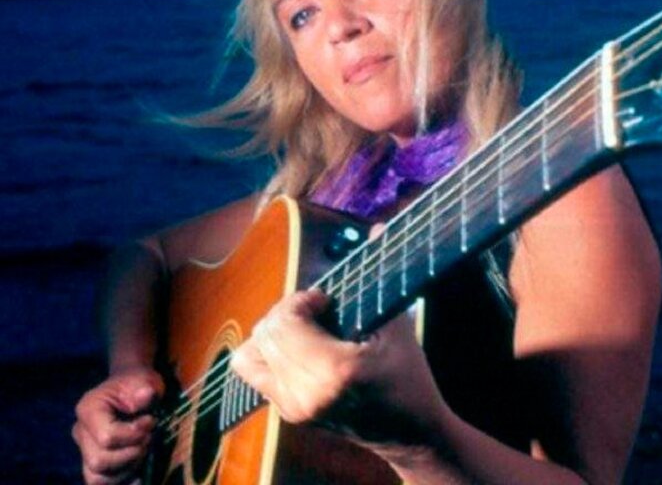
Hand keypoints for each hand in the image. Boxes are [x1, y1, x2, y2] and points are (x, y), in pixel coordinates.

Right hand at [72, 366, 162, 484]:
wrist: (133, 390)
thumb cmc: (138, 385)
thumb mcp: (145, 380)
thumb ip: (144, 388)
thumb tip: (146, 395)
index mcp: (88, 410)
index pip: (107, 437)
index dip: (133, 435)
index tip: (151, 421)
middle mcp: (81, 433)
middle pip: (99, 462)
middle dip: (131, 454)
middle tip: (149, 438)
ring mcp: (86, 451)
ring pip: (98, 478)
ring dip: (127, 470)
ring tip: (143, 451)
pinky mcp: (96, 463)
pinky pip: (102, 484)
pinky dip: (123, 482)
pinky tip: (139, 475)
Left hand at [230, 289, 449, 448]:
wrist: (411, 434)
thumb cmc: (409, 377)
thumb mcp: (396, 326)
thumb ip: (379, 277)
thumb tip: (378, 227)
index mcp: (334, 372)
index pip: (283, 323)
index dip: (299, 300)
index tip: (325, 299)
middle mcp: (306, 394)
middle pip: (264, 335)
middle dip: (287, 313)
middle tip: (317, 311)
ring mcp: (293, 408)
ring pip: (250, 354)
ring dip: (273, 333)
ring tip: (303, 330)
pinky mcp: (288, 414)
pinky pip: (255, 373)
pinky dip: (271, 353)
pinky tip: (301, 348)